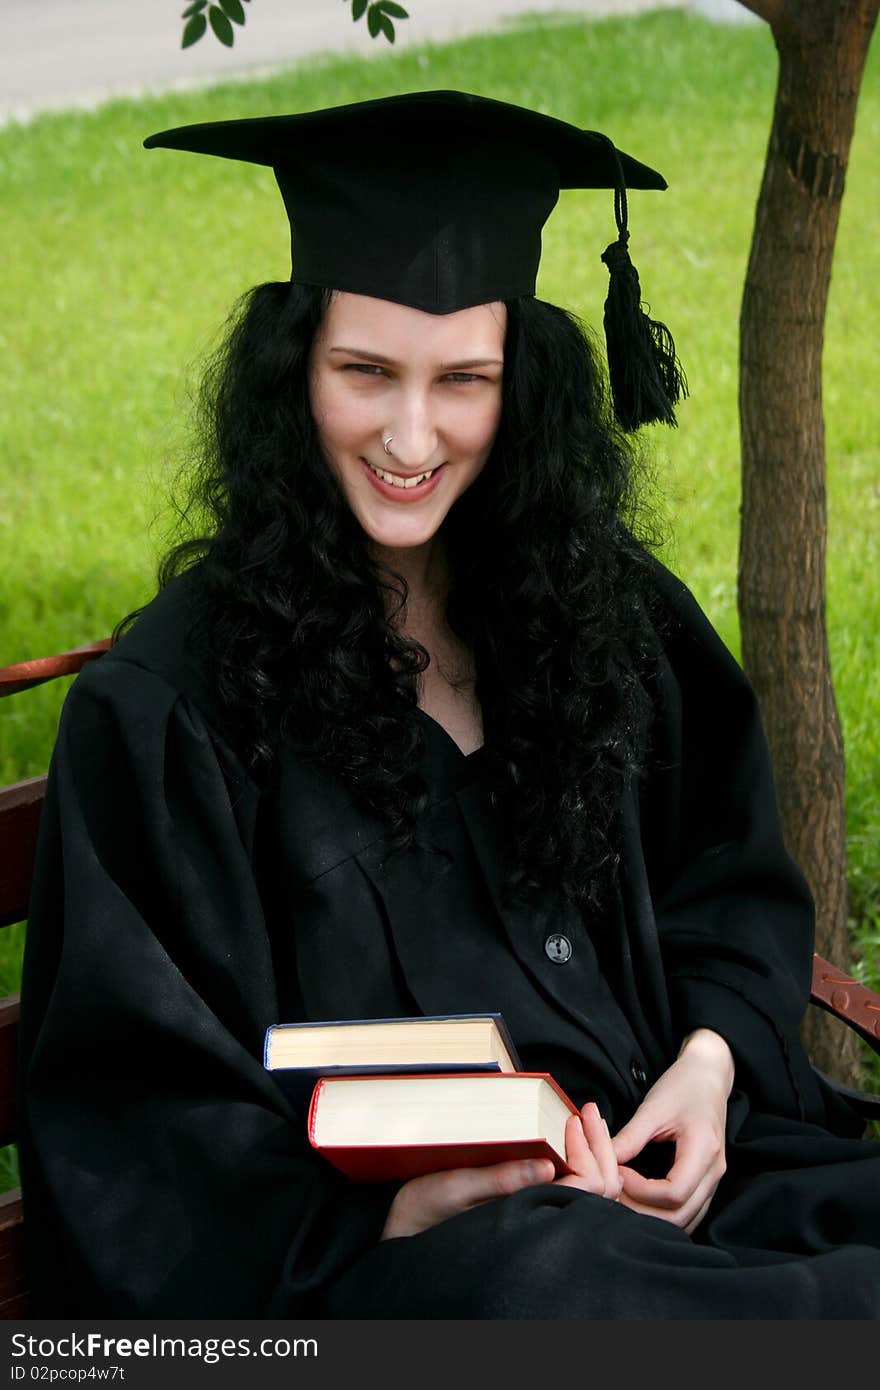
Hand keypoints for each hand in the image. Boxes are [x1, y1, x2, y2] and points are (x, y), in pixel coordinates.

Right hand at [380, 1101, 619, 1240]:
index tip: (572, 1118)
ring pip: (590, 1188)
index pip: (586, 1186)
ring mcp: (539, 1213)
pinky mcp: (530, 1206)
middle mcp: (542, 1217)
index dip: (587, 1150)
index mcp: (529, 1214)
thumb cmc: (424, 1211)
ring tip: (582, 1120)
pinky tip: (569, 1137)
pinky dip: (579, 1159)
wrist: (405, 1230)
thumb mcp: (458, 1187)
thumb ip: (503, 1179)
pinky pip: (571, 1186)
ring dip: (593, 1152)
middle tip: (587, 1110)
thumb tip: (549, 1165)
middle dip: (600, 1146)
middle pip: (600, 1188)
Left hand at [611, 1028, 733, 1233]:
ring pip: (686, 1220)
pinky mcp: (708, 1182)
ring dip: (653, 1218)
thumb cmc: (683, 1086)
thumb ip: (630, 1137)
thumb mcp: (653, 1107)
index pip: (673, 1193)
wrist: (708, 1075)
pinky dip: (664, 1214)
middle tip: (614, 1193)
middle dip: (643, 1212)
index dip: (640, 1191)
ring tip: (624, 1198)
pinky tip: (641, 1201)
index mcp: (704, 1150)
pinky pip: (689, 1212)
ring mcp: (714, 1180)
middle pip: (680, 1216)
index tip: (617, 1173)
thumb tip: (602, 1161)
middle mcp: (714, 1172)